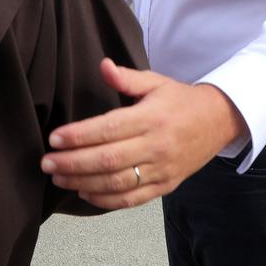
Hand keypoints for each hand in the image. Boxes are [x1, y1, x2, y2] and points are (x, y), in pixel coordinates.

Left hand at [41, 59, 245, 209]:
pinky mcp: (165, 186)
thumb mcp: (156, 82)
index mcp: (151, 118)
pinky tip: (84, 192)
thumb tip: (103, 65)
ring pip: (117, 183)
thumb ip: (127, 77)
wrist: (218, 122)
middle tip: (46, 162)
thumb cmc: (180, 101)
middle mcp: (156, 146)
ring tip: (58, 177)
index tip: (55, 138)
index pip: (109, 129)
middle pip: (108, 160)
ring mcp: (161, 169)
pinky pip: (131, 199)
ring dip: (83, 182)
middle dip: (73, 163)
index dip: (79, 136)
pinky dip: (105, 200)